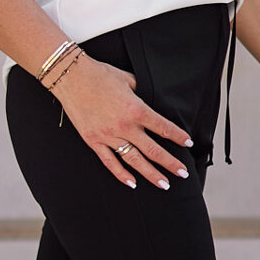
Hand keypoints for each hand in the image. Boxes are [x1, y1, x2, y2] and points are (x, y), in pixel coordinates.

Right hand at [51, 54, 194, 190]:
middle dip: (170, 163)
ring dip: (150, 174)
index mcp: (136, 109)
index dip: (178, 137)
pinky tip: (132, 183)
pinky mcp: (94, 141)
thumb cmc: (100, 75)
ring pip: (134, 160)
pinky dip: (121, 174)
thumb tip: (152, 100)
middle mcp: (125, 126)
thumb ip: (142, 92)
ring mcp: (108, 136)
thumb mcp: (128, 79)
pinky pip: (110, 162)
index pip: (164, 128)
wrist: (71, 77)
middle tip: (183, 173)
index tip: (188, 144)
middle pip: (153, 150)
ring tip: (164, 184)